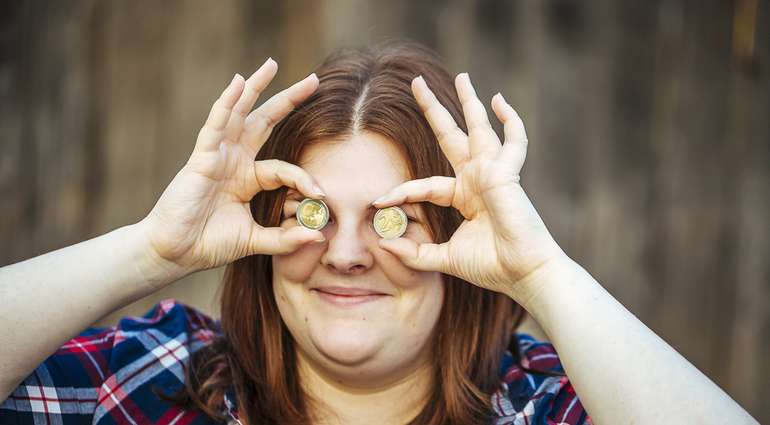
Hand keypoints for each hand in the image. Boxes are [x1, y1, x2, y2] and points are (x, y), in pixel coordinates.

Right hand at [137, 58, 326, 277]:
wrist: (175, 253)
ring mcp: (218, 155)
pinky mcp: (202, 157)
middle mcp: (234, 161)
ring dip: (256, 88)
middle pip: (264, 122)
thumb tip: (318, 236)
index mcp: (248, 178)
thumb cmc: (209, 244)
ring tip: (271, 65)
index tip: (321, 196)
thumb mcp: (256, 240)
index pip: (284, 168)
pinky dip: (227, 103)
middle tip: (313, 79)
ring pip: (239, 113)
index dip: (304, 179)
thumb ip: (285, 238)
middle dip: (288, 100)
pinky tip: (239, 82)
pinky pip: (216, 125)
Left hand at [372, 73, 566, 300]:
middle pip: (450, 136)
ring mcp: (493, 173)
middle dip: (434, 110)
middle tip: (416, 82)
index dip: (401, 191)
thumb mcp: (444, 258)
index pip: (425, 184)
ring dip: (470, 101)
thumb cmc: (491, 266)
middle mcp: (477, 179)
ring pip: (479, 128)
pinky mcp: (506, 174)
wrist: (521, 274)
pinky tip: (499, 101)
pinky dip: (510, 121)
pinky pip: (514, 141)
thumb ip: (416, 252)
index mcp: (464, 197)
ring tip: (461, 75)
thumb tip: (384, 244)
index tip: (377, 201)